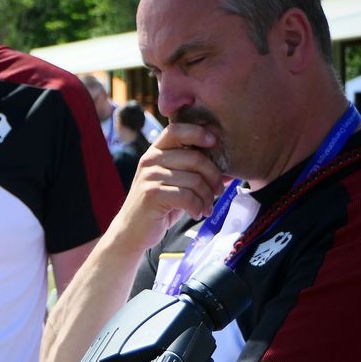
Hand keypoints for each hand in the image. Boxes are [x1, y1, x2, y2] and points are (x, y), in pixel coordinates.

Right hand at [119, 123, 224, 248]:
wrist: (132, 231)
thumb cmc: (159, 205)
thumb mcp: (174, 183)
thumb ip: (193, 173)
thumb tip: (228, 173)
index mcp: (155, 152)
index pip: (177, 130)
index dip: (198, 133)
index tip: (214, 143)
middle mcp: (150, 160)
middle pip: (194, 157)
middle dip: (213, 176)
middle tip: (218, 190)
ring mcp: (149, 177)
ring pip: (194, 180)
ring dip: (207, 197)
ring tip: (207, 207)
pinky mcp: (152, 195)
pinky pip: (187, 197)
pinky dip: (197, 207)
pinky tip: (197, 214)